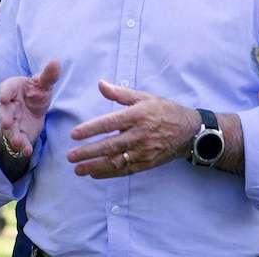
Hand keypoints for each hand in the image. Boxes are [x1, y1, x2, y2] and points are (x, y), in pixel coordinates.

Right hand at [0, 60, 60, 157]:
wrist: (33, 108)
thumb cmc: (35, 91)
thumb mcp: (43, 83)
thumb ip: (48, 75)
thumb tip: (56, 63)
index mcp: (12, 88)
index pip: (5, 89)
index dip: (4, 93)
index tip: (4, 98)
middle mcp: (8, 106)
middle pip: (5, 112)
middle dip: (6, 118)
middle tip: (7, 124)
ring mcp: (12, 121)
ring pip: (10, 129)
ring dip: (13, 136)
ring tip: (17, 142)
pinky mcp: (20, 133)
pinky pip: (20, 140)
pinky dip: (23, 146)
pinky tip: (27, 151)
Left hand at [68, 79, 197, 177]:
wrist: (188, 131)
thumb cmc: (164, 111)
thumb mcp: (144, 97)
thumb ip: (120, 93)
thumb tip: (100, 84)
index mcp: (138, 115)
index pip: (110, 123)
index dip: (91, 129)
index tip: (74, 134)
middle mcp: (139, 134)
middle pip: (110, 145)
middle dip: (88, 152)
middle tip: (71, 156)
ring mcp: (143, 151)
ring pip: (115, 161)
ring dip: (95, 166)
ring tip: (78, 169)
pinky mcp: (146, 163)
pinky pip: (125, 170)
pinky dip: (108, 174)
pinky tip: (94, 174)